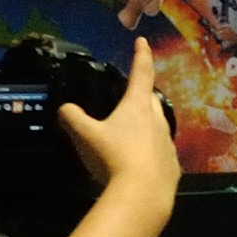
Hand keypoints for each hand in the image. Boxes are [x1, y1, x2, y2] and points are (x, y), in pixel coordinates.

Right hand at [58, 40, 180, 202]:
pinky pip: (161, 152)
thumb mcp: (86, 135)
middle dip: (144, 93)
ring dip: (149, 123)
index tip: (142, 42)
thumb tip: (64, 108)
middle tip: (134, 92)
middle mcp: (157, 121)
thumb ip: (73, 118)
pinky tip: (142, 160)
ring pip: (159, 126)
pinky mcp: (172, 166)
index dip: (141, 55)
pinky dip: (152, 150)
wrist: (143, 194)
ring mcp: (168, 144)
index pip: (142, 73)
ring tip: (134, 128)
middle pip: (152, 100)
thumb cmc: (114, 157)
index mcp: (138, 106)